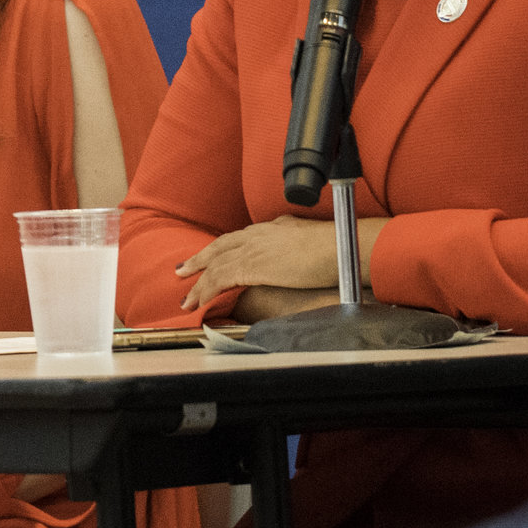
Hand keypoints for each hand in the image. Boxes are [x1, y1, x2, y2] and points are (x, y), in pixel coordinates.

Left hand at [176, 215, 386, 311]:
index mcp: (274, 227)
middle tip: (185, 268)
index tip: (214, 256)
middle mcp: (259, 234)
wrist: (343, 246)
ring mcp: (253, 249)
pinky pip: (219, 279)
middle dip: (202, 258)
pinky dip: (205, 291)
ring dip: (199, 283)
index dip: (225, 249)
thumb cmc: (338, 246)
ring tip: (187, 297)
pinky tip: (198, 301)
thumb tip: (295, 253)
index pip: (241, 238)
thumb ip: (298, 243)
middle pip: (221, 246)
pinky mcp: (251, 266)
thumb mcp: (312, 239)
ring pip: (216, 265)